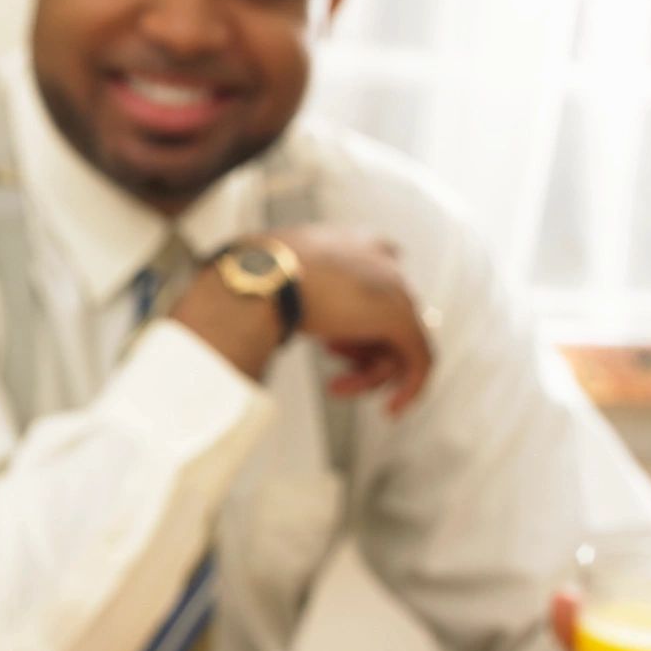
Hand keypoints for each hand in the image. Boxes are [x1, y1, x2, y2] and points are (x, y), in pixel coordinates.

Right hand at [167, 226, 434, 410]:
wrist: (255, 278)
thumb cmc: (248, 277)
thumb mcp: (267, 277)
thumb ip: (278, 290)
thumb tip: (230, 306)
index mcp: (350, 241)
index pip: (376, 280)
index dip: (358, 321)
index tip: (338, 346)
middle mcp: (380, 258)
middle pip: (386, 317)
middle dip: (362, 351)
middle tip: (336, 372)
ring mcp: (394, 287)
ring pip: (398, 342)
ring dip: (370, 373)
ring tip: (338, 386)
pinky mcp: (401, 317)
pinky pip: (420, 359)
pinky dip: (410, 388)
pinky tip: (392, 409)